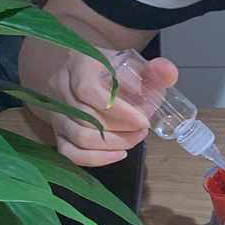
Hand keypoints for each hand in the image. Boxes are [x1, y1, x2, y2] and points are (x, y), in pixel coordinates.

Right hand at [22, 44, 177, 166]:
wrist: (91, 77)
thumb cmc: (116, 72)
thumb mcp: (135, 65)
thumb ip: (155, 70)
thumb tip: (168, 73)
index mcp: (80, 65)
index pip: (88, 91)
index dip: (118, 111)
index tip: (143, 121)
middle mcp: (61, 88)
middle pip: (86, 118)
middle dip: (121, 130)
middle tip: (143, 130)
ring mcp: (56, 111)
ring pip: (78, 137)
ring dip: (112, 144)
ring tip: (135, 139)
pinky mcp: (58, 132)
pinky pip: (69, 152)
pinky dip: (95, 159)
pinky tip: (118, 154)